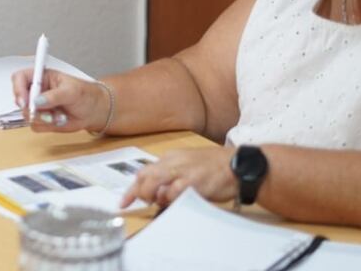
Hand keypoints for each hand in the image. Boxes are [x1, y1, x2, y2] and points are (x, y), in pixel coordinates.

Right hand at [10, 68, 110, 132]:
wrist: (93, 112)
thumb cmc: (85, 95)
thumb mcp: (71, 91)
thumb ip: (54, 96)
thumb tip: (38, 101)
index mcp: (42, 77)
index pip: (20, 78)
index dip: (18, 88)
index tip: (24, 101)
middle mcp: (37, 91)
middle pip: (20, 99)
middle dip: (31, 109)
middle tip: (46, 114)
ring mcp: (38, 106)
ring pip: (27, 115)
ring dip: (43, 118)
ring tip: (60, 116)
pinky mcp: (41, 119)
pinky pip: (35, 125)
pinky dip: (47, 126)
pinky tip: (60, 120)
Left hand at [120, 146, 236, 208]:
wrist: (236, 164)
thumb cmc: (213, 166)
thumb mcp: (187, 163)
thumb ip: (170, 174)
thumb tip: (156, 190)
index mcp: (170, 157)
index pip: (144, 171)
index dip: (132, 188)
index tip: (124, 202)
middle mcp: (173, 162)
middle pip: (145, 177)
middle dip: (140, 193)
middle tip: (145, 202)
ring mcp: (183, 172)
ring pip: (155, 185)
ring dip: (155, 197)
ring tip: (163, 201)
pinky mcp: (194, 182)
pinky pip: (174, 193)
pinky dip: (170, 200)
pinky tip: (176, 202)